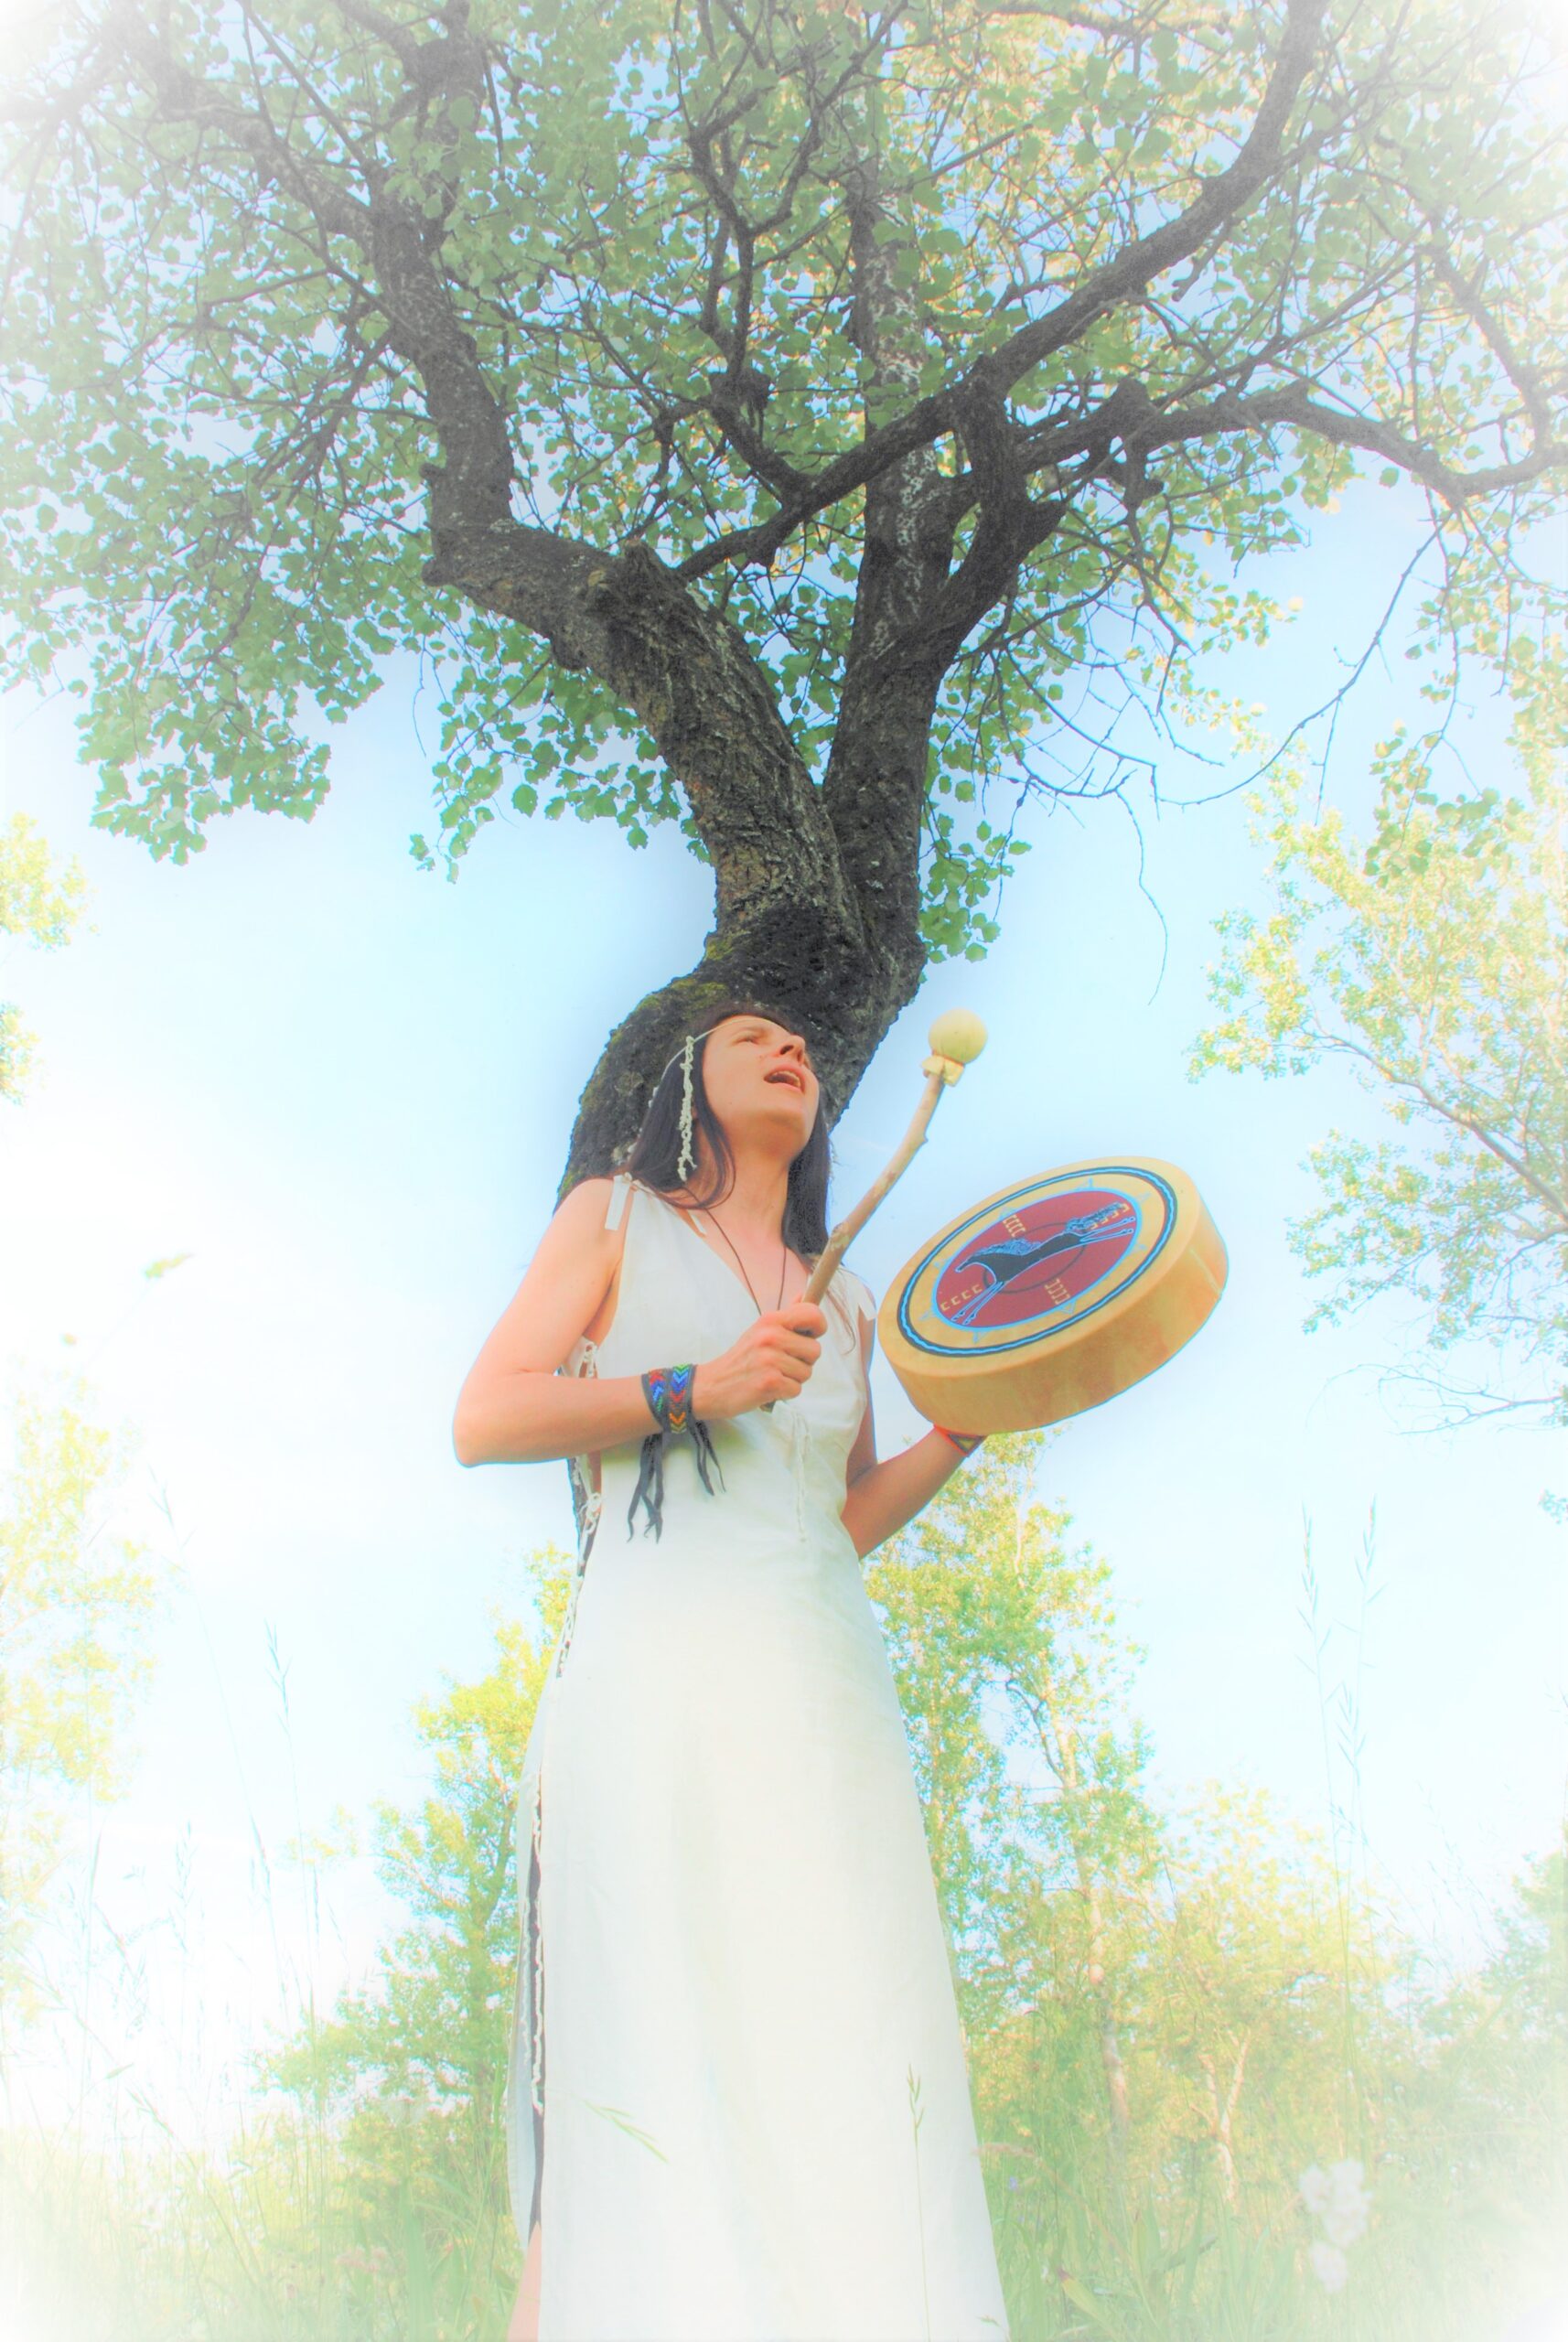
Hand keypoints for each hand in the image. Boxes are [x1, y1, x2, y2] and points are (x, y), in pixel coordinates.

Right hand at [692, 1303, 827, 1418]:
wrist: (713, 1385)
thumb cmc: (742, 1358)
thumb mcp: (760, 1330)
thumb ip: (786, 1315)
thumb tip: (804, 1296)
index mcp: (770, 1320)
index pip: (813, 1314)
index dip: (819, 1327)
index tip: (810, 1336)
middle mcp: (771, 1337)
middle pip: (815, 1350)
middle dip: (804, 1361)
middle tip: (782, 1363)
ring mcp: (770, 1360)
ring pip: (807, 1372)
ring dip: (793, 1378)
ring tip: (773, 1374)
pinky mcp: (770, 1382)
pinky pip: (796, 1389)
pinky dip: (785, 1392)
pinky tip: (769, 1387)